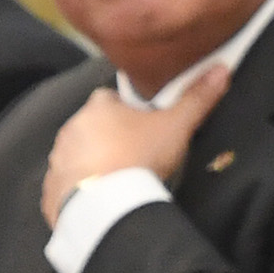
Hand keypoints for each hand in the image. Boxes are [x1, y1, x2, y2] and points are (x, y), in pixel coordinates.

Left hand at [41, 65, 227, 225]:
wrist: (105, 205)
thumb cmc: (140, 157)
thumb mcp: (176, 126)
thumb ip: (197, 99)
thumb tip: (222, 67)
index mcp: (97, 107)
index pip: (110, 99)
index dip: (127, 112)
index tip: (143, 128)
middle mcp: (71, 129)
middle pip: (92, 129)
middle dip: (108, 140)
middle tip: (134, 158)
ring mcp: (57, 161)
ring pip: (77, 158)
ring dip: (92, 166)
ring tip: (117, 184)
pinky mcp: (51, 192)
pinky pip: (65, 188)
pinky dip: (79, 194)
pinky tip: (98, 204)